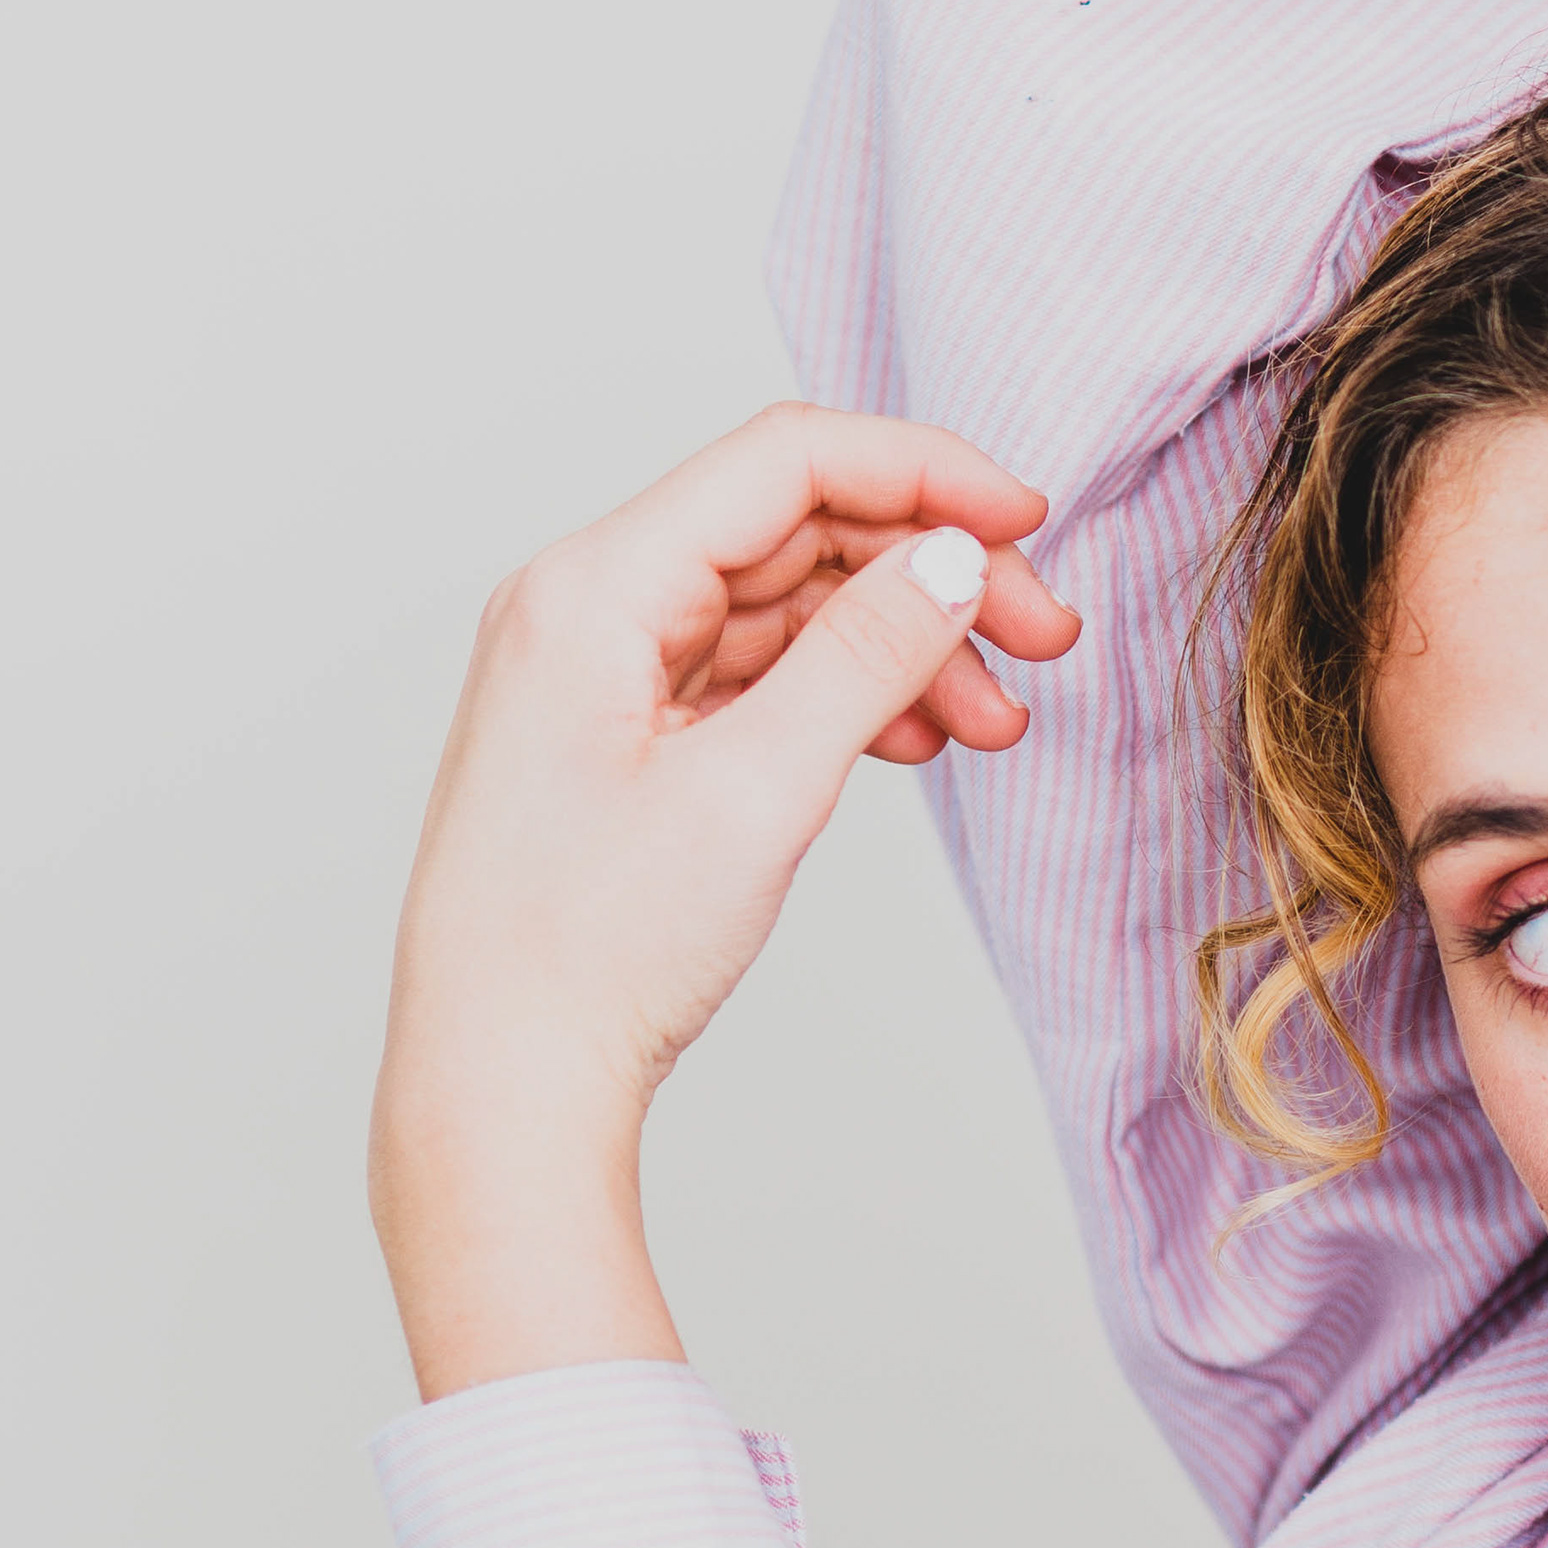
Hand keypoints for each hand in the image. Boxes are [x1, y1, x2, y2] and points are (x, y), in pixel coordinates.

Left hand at [371, 407, 1070, 1395]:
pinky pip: (753, 679)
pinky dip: (843, 697)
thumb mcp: (756, 792)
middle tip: (1045, 640)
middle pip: (793, 532)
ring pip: (784, 611)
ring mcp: (599, 676)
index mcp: (591, 588)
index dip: (923, 472)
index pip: (784, 462)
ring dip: (901, 647)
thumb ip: (865, 658)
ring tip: (998, 723)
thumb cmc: (587, 953)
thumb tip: (954, 558)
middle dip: (929, 572)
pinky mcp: (621, 742)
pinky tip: (916, 743)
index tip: (1032, 521)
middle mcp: (585, 608)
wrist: (502, 1085)